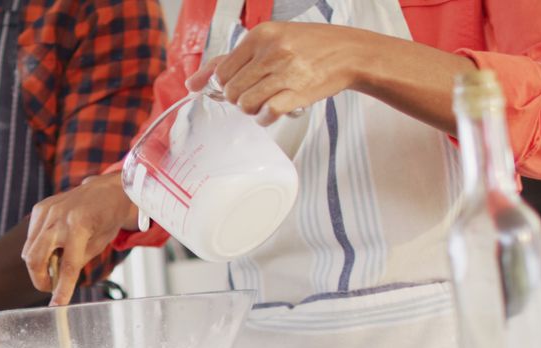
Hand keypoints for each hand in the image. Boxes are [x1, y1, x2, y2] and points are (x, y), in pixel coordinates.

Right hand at [22, 173, 136, 305]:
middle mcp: (59, 217)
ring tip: (55, 265)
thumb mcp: (98, 244)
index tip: (56, 306)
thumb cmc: (107, 219)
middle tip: (50, 287)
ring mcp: (47, 210)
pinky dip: (37, 248)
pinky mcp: (40, 208)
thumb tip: (56, 280)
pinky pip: (31, 237)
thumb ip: (75, 261)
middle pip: (35, 258)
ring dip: (38, 265)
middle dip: (40, 279)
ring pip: (28, 250)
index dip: (62, 289)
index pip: (67, 266)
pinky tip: (53, 246)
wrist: (107, 189)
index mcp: (80, 226)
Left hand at [186, 22, 372, 125]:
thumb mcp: (268, 42)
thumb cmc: (307, 47)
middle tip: (253, 95)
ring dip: (251, 110)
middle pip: (231, 90)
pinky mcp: (298, 92)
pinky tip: (272, 111)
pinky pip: (267, 113)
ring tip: (264, 102)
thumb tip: (192, 84)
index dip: (226, 85)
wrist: (348, 52)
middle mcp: (272, 51)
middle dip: (238, 99)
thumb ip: (228, 60)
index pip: (221, 71)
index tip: (238, 86)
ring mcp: (285, 72)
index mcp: (261, 35)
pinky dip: (265, 118)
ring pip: (245, 104)